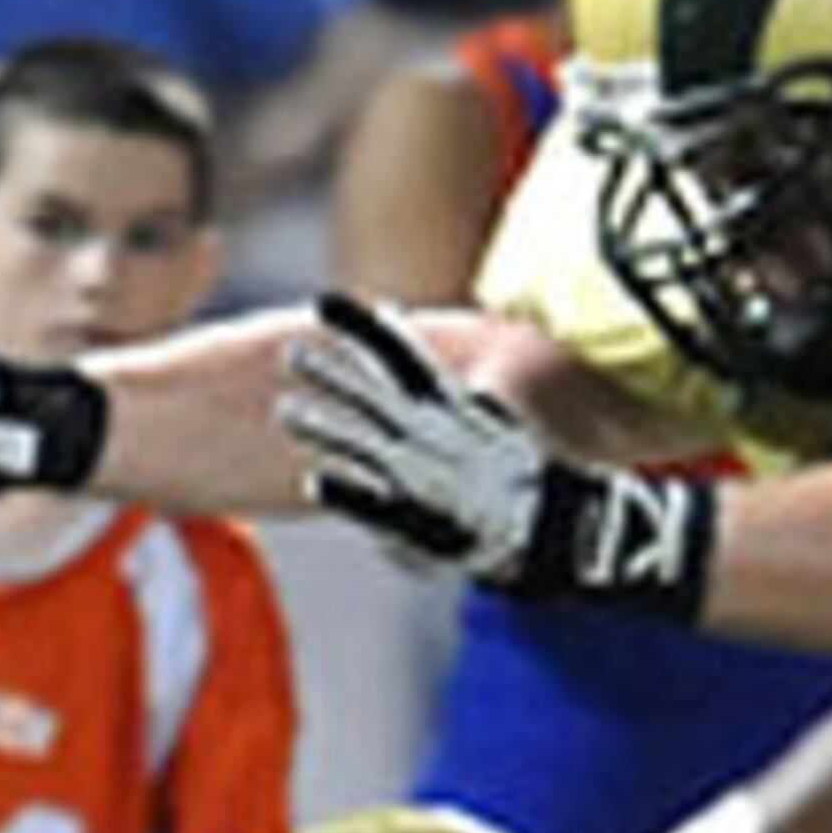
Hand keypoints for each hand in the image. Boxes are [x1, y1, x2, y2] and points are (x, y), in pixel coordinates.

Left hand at [280, 291, 546, 572]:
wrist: (547, 530)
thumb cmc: (510, 478)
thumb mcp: (485, 423)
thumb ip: (455, 392)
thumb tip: (443, 370)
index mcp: (445, 409)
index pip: (401, 360)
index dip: (365, 331)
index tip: (325, 303)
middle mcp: (429, 437)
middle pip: (375, 398)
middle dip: (333, 374)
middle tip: (289, 353)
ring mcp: (422, 477)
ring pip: (366, 445)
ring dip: (326, 426)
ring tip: (284, 412)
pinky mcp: (417, 520)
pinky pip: (375, 507)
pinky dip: (346, 494)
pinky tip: (313, 483)